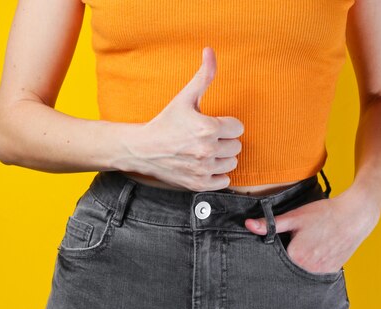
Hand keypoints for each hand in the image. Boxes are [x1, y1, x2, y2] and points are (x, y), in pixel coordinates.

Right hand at [116, 46, 243, 191]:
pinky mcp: (199, 184)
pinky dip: (217, 174)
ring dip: (222, 157)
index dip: (226, 125)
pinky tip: (204, 165)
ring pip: (232, 163)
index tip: (212, 124)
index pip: (238, 128)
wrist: (142, 149)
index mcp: (207, 128)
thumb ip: (203, 76)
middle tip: (206, 138)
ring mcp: (203, 169)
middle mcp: (207, 151)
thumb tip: (210, 51)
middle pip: (237, 146)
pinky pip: (224, 181)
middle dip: (225, 140)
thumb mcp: (184, 98)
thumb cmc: (165, 122)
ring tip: (206, 151)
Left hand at [244, 192, 380, 273]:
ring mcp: (321, 273)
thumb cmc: (323, 213)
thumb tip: (248, 225)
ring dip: (300, 262)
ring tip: (309, 244)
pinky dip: (312, 264)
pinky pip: (314, 272)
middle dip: (287, 258)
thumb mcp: (294, 217)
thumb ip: (270, 224)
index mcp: (295, 257)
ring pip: (301, 271)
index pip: (275, 259)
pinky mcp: (331, 272)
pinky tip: (318, 250)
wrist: (355, 215)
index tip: (282, 240)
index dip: (276, 248)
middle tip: (299, 241)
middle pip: (288, 267)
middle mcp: (307, 270)